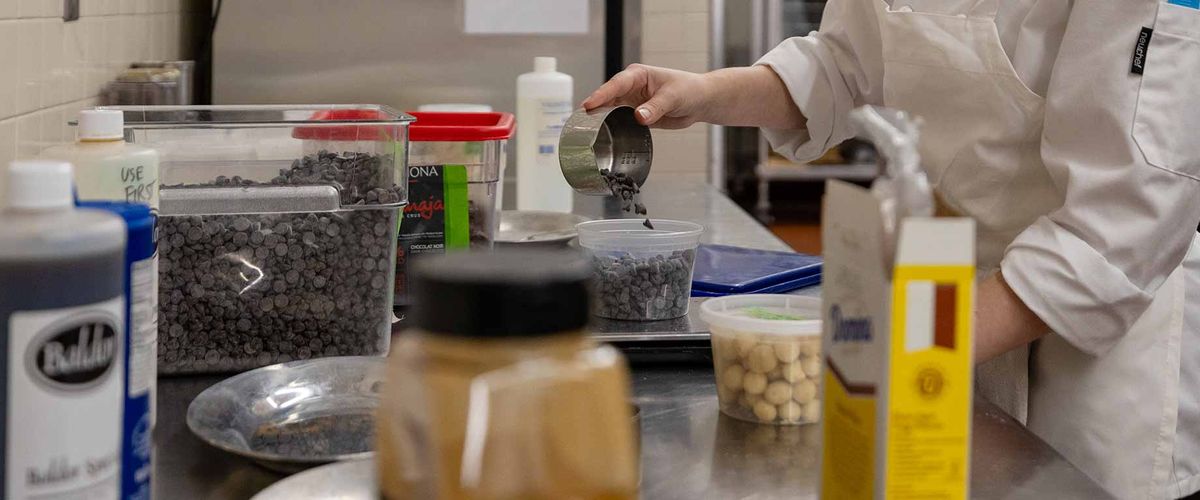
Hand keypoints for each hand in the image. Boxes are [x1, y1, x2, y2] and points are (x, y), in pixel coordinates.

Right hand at [581, 64, 710, 128]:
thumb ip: (655, 107)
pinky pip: (618, 119)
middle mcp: (630, 87)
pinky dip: (609, 126)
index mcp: (638, 75)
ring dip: (597, 118)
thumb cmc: (688, 90)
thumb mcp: (673, 97)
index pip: (616, 85)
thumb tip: (638, 117)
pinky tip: (599, 135)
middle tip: (577, 120)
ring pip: (609, 109)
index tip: (588, 105)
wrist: (699, 101)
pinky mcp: (634, 114)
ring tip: (582, 129)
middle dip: (592, 107)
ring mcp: (631, 101)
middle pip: (607, 97)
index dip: (601, 95)